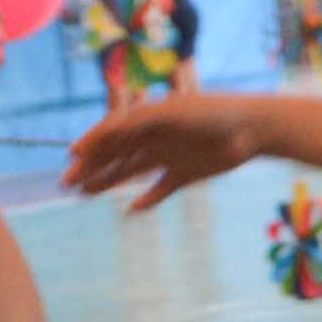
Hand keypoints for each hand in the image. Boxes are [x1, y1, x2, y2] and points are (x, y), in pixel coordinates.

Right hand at [61, 92, 271, 207]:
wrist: (252, 129)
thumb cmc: (211, 113)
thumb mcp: (168, 113)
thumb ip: (133, 123)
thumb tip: (102, 135)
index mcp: (147, 118)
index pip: (111, 132)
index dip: (91, 144)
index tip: (71, 159)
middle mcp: (154, 137)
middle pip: (116, 154)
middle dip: (92, 167)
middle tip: (69, 184)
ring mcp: (169, 156)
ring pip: (132, 171)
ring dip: (109, 181)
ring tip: (86, 194)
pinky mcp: (187, 174)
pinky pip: (161, 189)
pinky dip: (148, 199)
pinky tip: (132, 209)